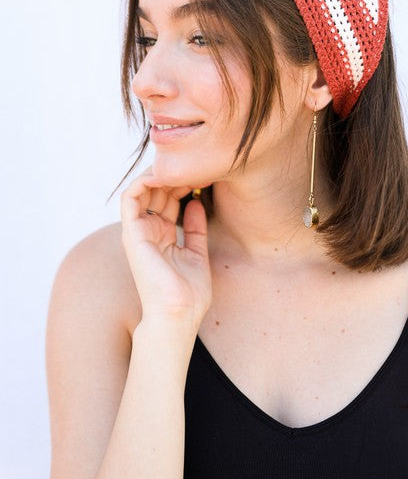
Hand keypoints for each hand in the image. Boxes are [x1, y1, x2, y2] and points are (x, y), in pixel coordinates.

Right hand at [120, 166, 211, 328]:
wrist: (178, 314)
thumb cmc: (189, 294)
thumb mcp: (198, 253)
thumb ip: (195, 229)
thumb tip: (196, 203)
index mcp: (162, 236)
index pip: (169, 199)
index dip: (185, 182)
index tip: (205, 173)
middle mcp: (148, 231)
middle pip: (158, 191)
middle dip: (175, 174)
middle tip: (196, 164)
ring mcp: (138, 232)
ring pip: (143, 189)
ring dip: (161, 174)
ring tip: (182, 166)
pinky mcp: (132, 233)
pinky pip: (131, 197)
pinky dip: (144, 180)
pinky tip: (165, 174)